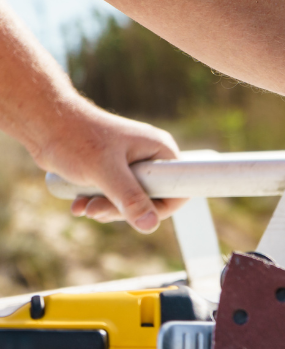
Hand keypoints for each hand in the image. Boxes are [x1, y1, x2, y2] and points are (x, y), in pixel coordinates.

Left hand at [29, 106, 185, 233]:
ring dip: (106, 209)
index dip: (159, 209)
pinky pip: (114, 196)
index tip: (134, 215)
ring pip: (130, 201)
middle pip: (151, 200)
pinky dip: (97, 203)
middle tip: (97, 211)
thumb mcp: (105, 171)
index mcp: (159, 151)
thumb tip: (150, 225)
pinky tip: (79, 203)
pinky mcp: (112, 171)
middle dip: (123, 211)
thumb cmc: (75, 137)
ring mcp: (131, 165)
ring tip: (84, 206)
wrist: (43, 123)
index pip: (178, 189)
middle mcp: (149, 158)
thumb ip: (129, 198)